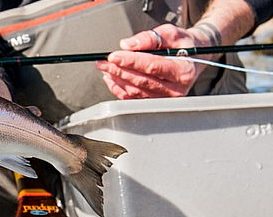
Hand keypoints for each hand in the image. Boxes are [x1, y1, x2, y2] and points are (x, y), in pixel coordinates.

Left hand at [95, 24, 214, 98]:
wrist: (195, 57)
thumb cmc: (184, 46)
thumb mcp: (172, 33)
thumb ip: (151, 37)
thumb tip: (128, 44)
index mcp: (183, 71)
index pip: (152, 66)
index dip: (130, 62)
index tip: (114, 56)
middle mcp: (177, 88)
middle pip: (141, 80)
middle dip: (118, 70)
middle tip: (103, 62)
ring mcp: (167, 98)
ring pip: (135, 91)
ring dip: (117, 79)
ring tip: (106, 68)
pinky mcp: (157, 102)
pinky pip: (133, 98)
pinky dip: (119, 89)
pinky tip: (112, 79)